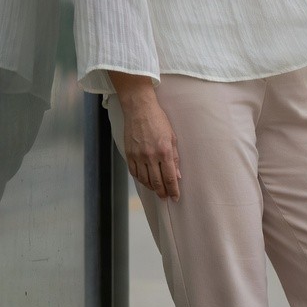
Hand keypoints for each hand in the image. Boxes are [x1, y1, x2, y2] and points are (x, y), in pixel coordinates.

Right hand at [112, 79, 180, 200]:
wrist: (139, 109)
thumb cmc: (158, 120)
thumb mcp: (172, 137)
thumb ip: (175, 158)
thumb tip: (177, 176)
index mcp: (164, 151)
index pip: (170, 178)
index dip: (173, 190)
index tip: (175, 197)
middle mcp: (151, 156)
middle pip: (157, 182)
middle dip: (162, 192)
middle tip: (165, 197)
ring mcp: (138, 156)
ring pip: (145, 180)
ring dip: (152, 187)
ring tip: (156, 190)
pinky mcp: (129, 154)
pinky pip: (134, 173)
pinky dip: (140, 179)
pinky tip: (145, 180)